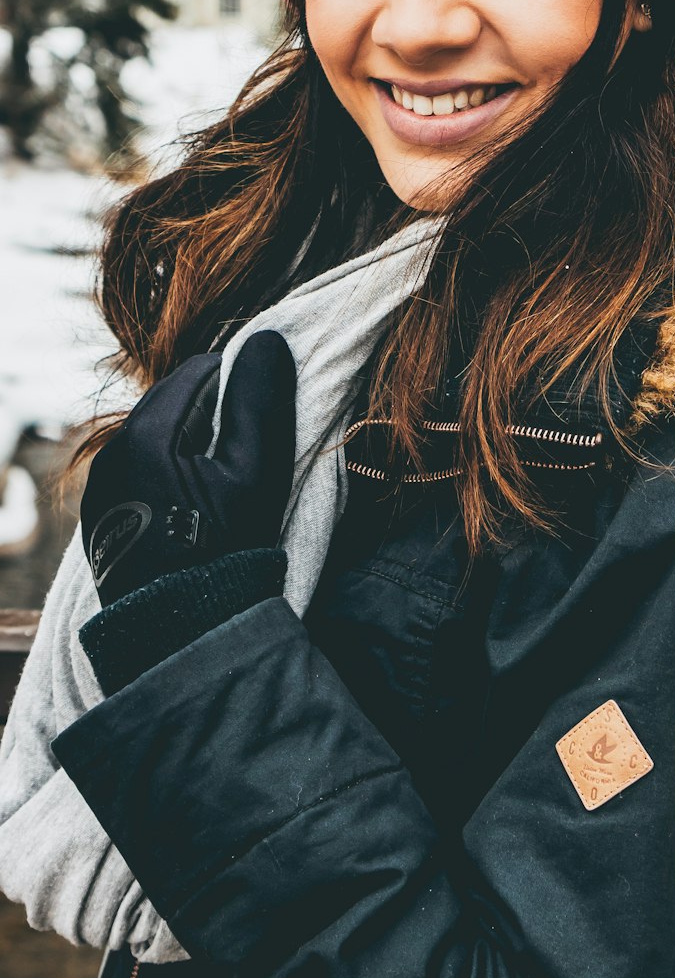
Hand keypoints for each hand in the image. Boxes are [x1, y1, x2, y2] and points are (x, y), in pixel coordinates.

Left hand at [81, 332, 296, 607]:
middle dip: (213, 406)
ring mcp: (102, 492)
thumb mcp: (254, 471)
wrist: (184, 637)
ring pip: (154, 437)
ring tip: (232, 466)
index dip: (238, 376)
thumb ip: (258, 400)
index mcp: (141, 437)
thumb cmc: (226, 552)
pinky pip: (141, 471)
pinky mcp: (104, 521)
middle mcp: (110, 458)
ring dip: (192, 438)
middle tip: (255, 431)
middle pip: (170, 402)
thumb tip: (265, 340)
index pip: (196, 372)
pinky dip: (172, 468)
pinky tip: (200, 496)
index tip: (269, 398)